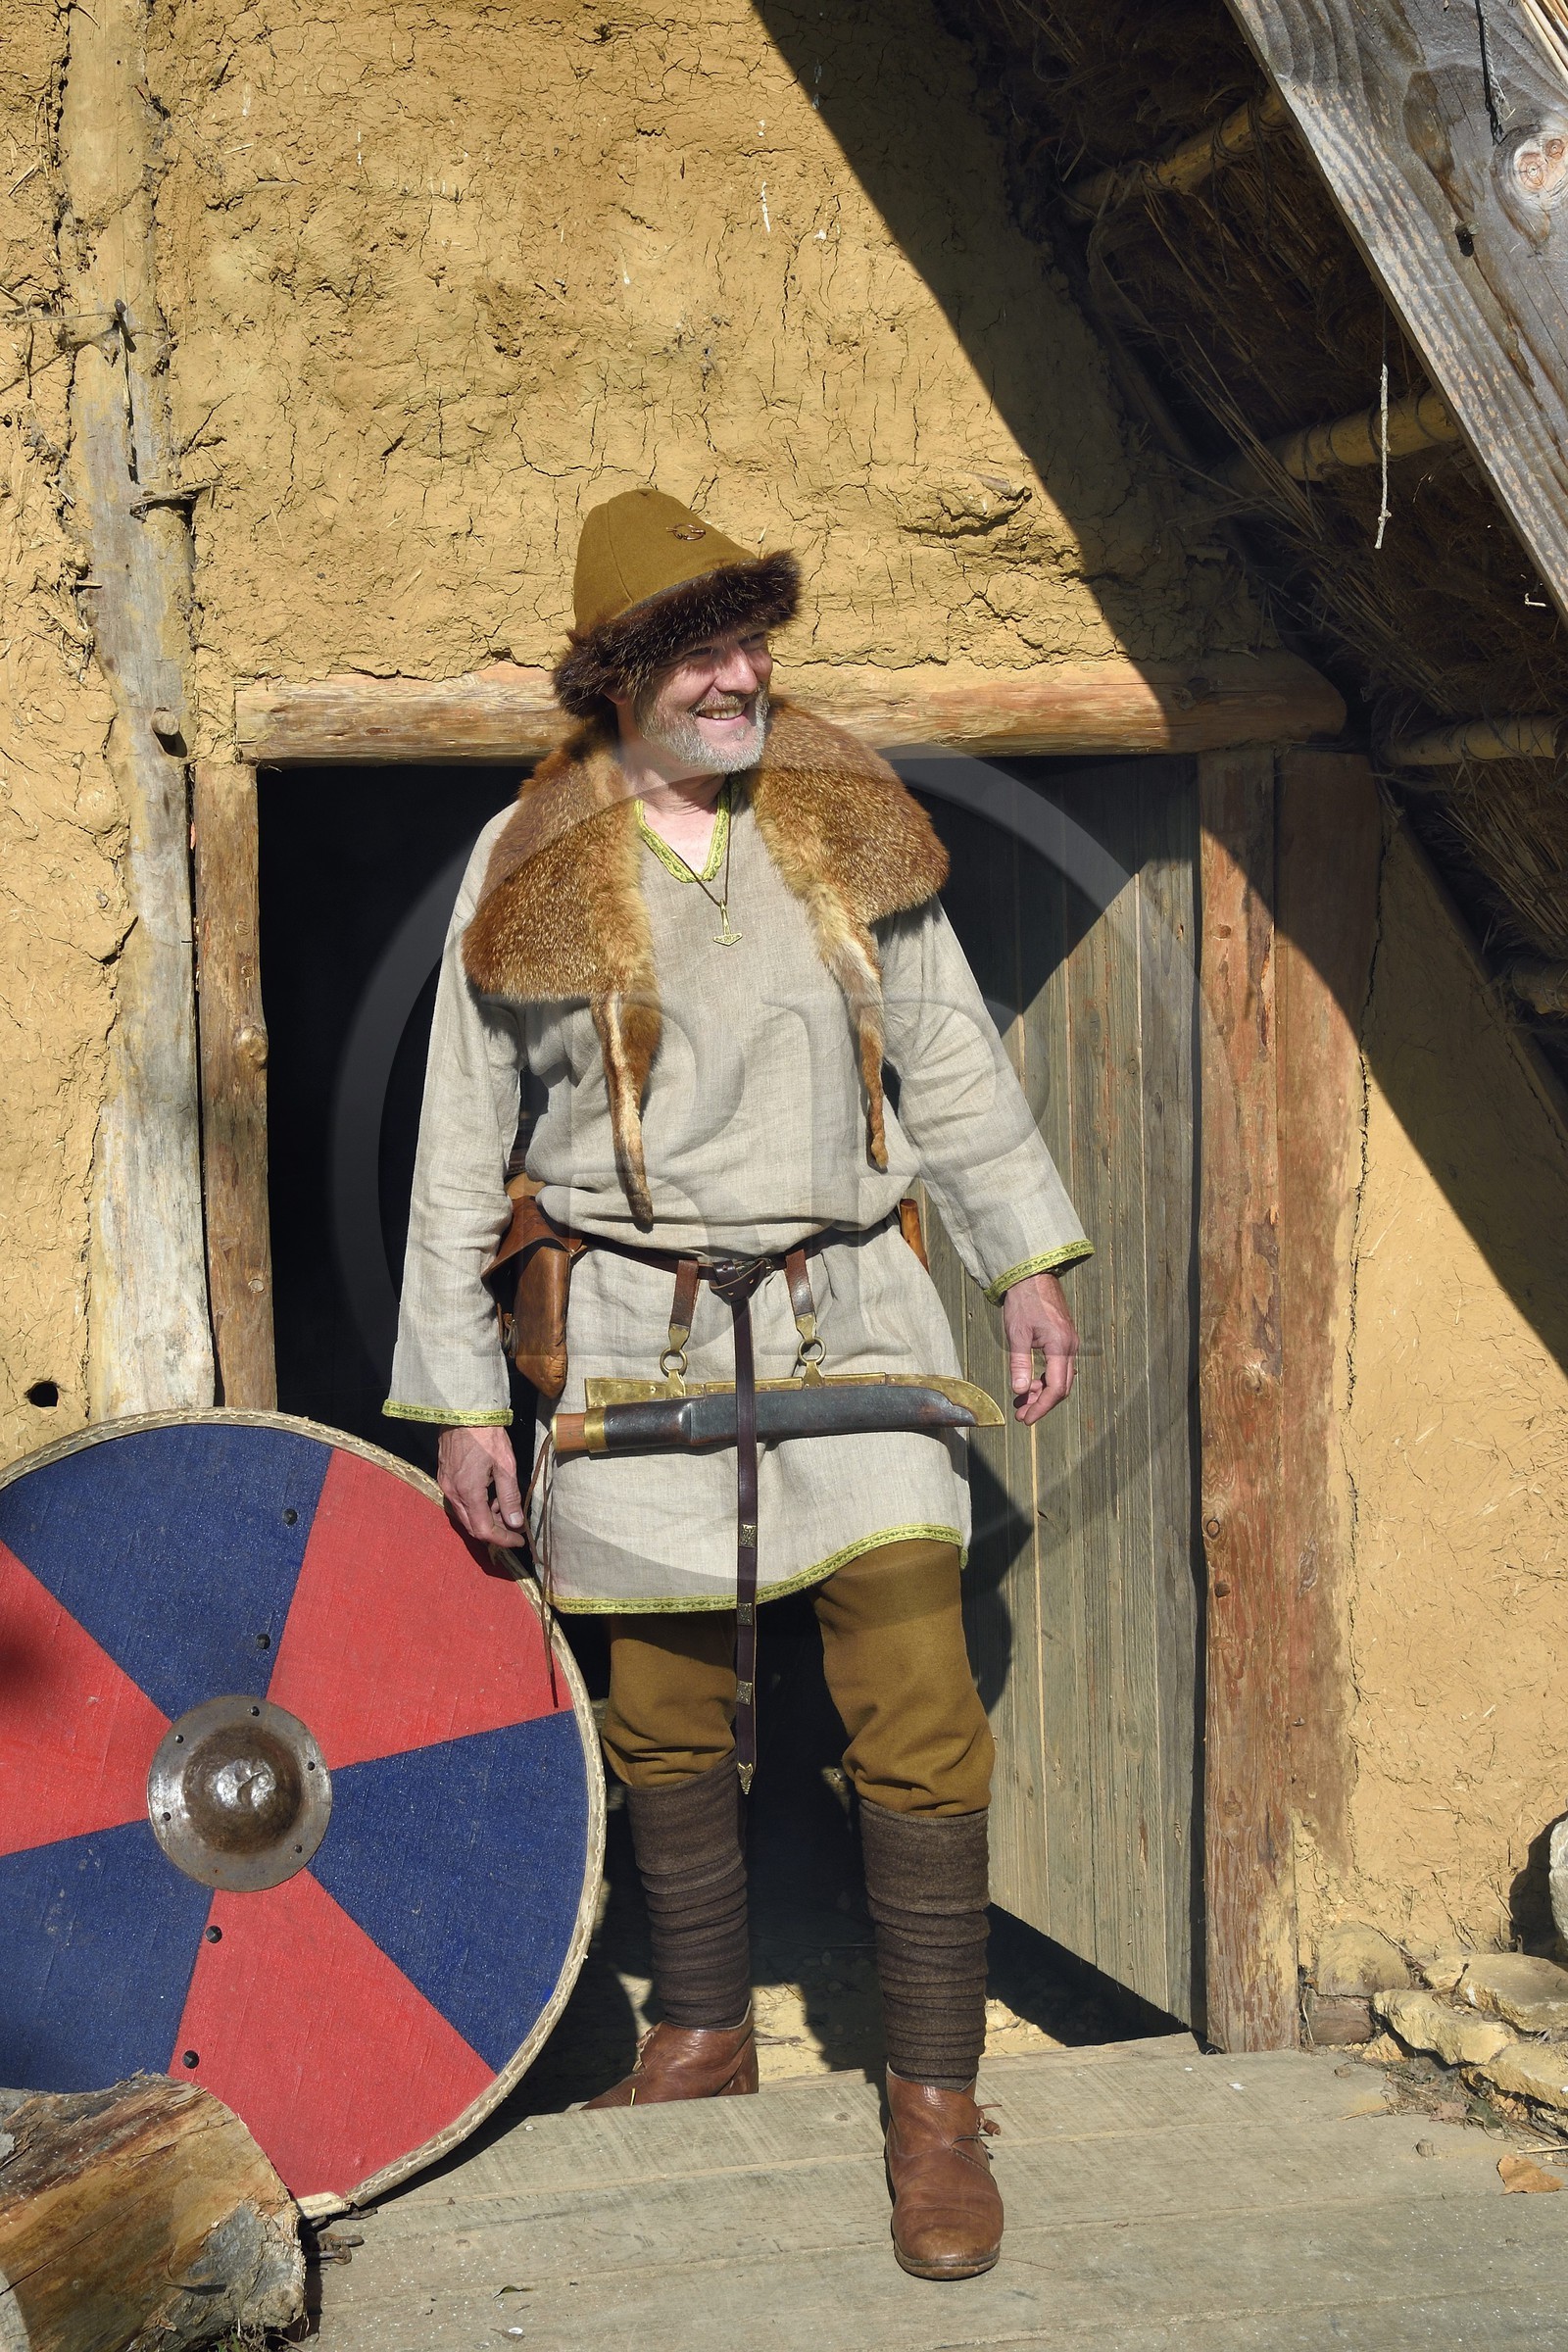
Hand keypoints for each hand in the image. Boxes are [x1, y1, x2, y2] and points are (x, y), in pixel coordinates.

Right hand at [438, 1425, 525, 1544]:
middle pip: (472, 1526)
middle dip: (494, 1531)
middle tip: (514, 1528)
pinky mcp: (444, 1477)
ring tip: (504, 1507)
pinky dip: (475, 1506)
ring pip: (465, 1515)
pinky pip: (459, 1502)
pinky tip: (489, 1495)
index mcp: (468, 1493)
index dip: (503, 1539)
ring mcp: (445, 1485)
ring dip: (484, 1518)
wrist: (463, 1411)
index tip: (519, 1540)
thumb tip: (516, 1524)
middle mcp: (453, 1493)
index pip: (484, 1530)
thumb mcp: (505, 1466)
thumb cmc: (487, 1436)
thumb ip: (509, 1497)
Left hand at [1001, 1271, 1078, 1424]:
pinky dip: (1045, 1379)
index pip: (1055, 1388)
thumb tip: (1020, 1391)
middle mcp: (1070, 1346)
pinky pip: (1059, 1366)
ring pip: (1061, 1378)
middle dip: (1042, 1404)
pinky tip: (1030, 1383)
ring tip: (1022, 1401)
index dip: (1041, 1407)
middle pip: (1061, 1387)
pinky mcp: (1064, 1338)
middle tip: (1022, 1414)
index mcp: (1060, 1346)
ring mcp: (1069, 1342)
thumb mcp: (1016, 1333)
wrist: (1033, 1275)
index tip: (1026, 1418)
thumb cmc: (1024, 1301)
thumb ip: (1019, 1364)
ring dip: (1042, 1392)